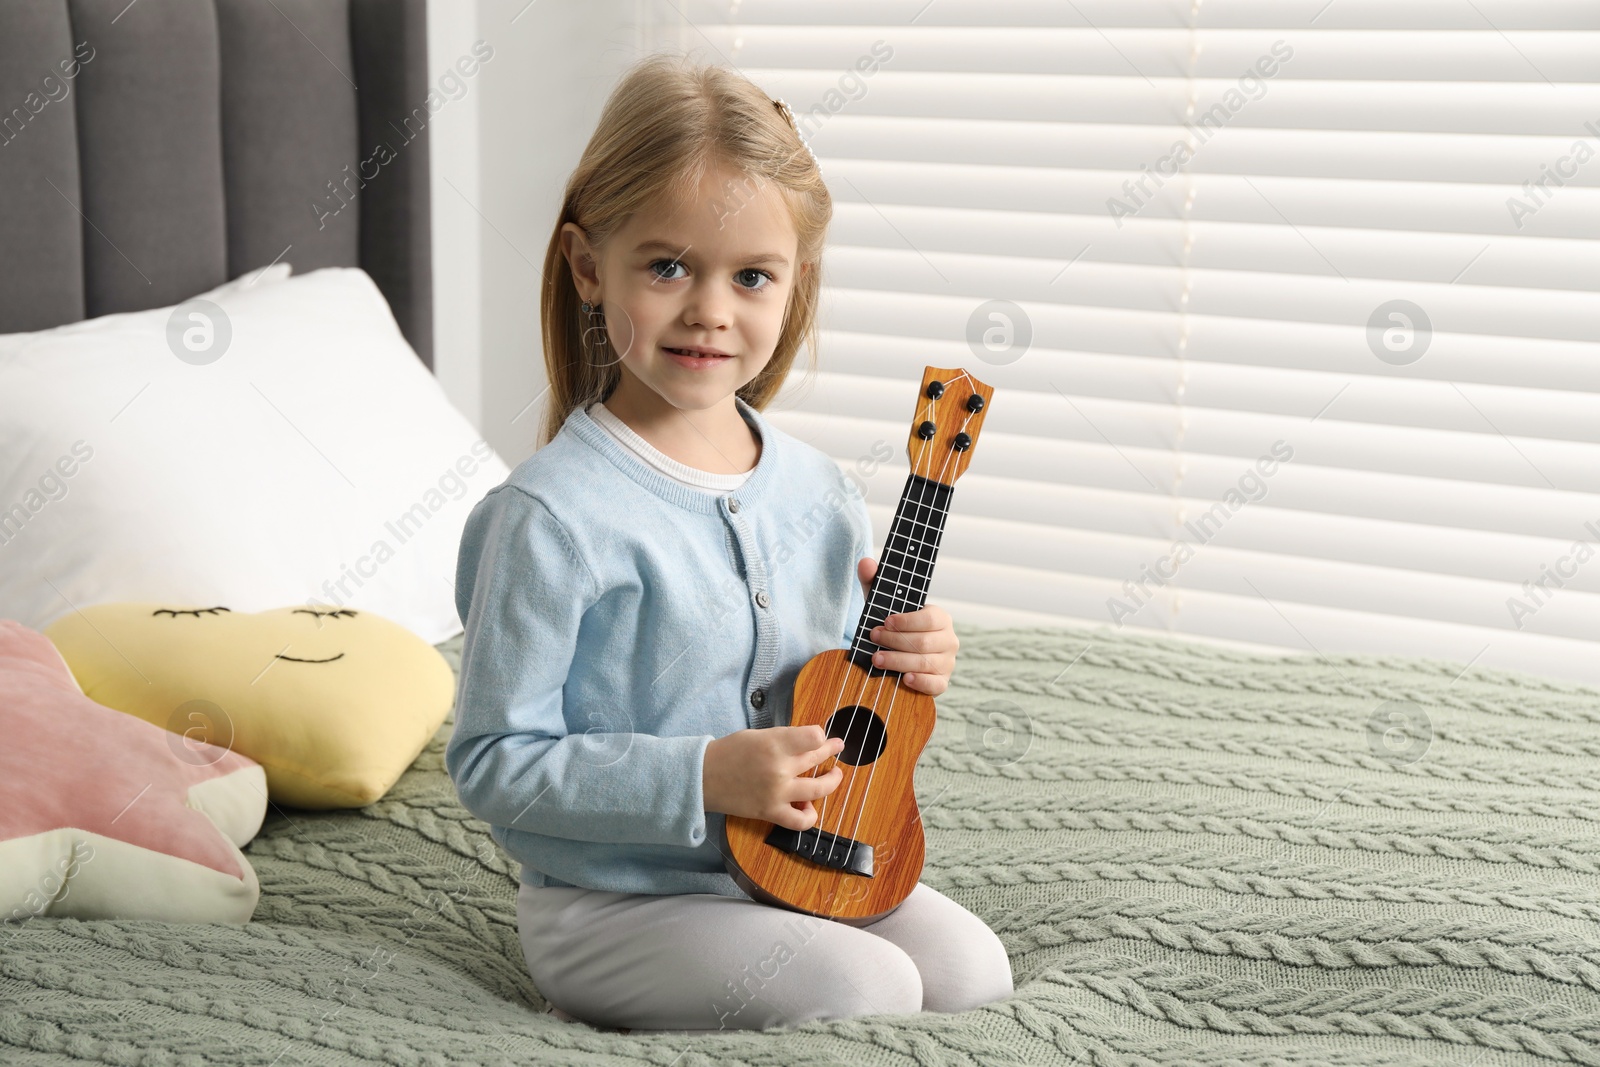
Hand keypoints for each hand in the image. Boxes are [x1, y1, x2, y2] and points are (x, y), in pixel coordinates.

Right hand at [703, 725, 845, 831]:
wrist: (703, 777)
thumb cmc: (728, 752)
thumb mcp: (757, 735)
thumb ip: (784, 740)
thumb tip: (810, 742)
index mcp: (774, 743)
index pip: (814, 737)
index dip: (820, 736)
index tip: (817, 737)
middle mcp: (779, 768)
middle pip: (817, 757)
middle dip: (830, 750)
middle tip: (836, 747)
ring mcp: (777, 793)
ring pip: (819, 789)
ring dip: (832, 781)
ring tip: (835, 775)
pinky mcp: (771, 812)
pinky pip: (801, 821)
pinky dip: (810, 815)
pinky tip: (809, 806)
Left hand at [858, 556, 958, 695]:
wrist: (900, 654)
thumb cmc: (894, 626)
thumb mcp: (883, 604)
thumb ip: (875, 582)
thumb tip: (866, 562)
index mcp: (940, 618)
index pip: (930, 618)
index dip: (907, 621)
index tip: (884, 622)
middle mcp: (949, 640)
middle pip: (924, 642)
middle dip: (895, 641)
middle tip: (874, 638)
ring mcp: (947, 662)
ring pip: (925, 663)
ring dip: (898, 661)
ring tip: (877, 659)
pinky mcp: (942, 682)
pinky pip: (935, 685)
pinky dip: (920, 682)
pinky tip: (904, 679)